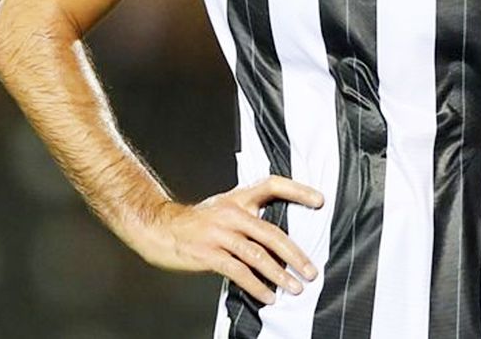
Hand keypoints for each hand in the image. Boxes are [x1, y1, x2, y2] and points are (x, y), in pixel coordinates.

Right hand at [133, 175, 324, 304]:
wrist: (160, 228)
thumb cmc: (197, 222)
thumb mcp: (224, 208)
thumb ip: (249, 216)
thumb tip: (280, 238)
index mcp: (238, 198)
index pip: (272, 184)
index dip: (298, 190)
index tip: (320, 201)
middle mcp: (232, 213)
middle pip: (271, 232)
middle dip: (295, 254)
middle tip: (311, 271)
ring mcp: (220, 234)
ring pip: (258, 255)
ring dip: (279, 275)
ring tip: (295, 288)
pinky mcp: (209, 254)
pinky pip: (239, 272)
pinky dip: (257, 286)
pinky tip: (268, 296)